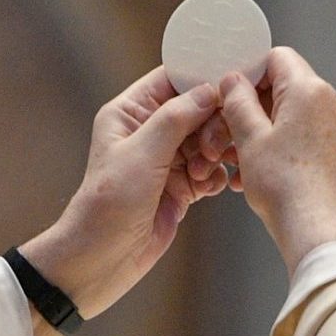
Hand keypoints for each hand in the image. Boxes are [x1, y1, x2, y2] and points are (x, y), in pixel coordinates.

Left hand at [18, 68, 232, 332]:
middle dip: (213, 124)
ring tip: (205, 171)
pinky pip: (211, 170)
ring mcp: (167, 159)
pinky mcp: (181, 186)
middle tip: (212, 147)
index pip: (172, 79)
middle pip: (198, 109)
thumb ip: (176, 118)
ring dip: (216, 152)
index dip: (203, 76)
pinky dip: (217, 175)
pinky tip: (212, 186)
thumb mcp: (141, 154)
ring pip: (209, 139)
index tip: (233, 80)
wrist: (102, 259)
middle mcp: (149, 131)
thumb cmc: (107, 204)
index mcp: (130, 112)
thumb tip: (210, 89)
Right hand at [218, 47, 335, 270]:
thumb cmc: (285, 187)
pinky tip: (257, 171)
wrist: (316, 229)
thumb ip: (238, 101)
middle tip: (229, 130)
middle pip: (284, 87)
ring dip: (263, 130)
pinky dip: (280, 145)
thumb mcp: (249, 138)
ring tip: (239, 158)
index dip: (249, 72)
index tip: (230, 93)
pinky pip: (303, 135)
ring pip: (291, 114)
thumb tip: (233, 80)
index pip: (277, 58)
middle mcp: (330, 102)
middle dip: (253, 107)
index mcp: (310, 90)